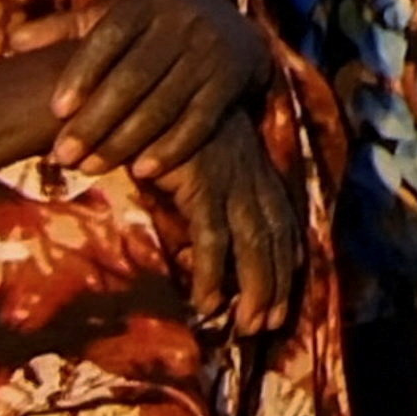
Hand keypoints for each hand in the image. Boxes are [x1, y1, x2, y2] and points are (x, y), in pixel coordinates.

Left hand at [48, 0, 271, 179]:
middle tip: (63, 155)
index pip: (109, 37)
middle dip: (96, 120)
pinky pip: (198, 122)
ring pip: (163, 104)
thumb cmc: (156, 25)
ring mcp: (210, 50)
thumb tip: (13, 42)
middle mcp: (183, 18)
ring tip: (90, 168)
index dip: (81, 74)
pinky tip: (141, 172)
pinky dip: (170, 149)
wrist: (234, 27)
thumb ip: (67, 28)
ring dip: (125, 142)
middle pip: (133, 77)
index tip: (56, 111)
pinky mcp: (230, 81)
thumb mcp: (119, 16)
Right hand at [163, 117, 303, 337]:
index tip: (285, 296)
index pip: (282, 222)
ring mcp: (227, 177)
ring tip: (247, 326)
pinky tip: (207, 304)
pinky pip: (213, 240)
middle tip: (270, 325)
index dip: (288, 263)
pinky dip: (213, 277)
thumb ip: (210, 190)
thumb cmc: (153, 127)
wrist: (128, 90)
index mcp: (252, 165)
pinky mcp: (200, 183)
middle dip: (277, 284)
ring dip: (254, 289)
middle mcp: (248, 172)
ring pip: (254, 244)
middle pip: (275, 238)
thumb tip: (209, 235)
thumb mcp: (195, 159)